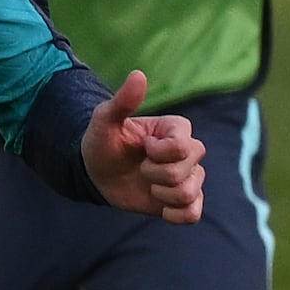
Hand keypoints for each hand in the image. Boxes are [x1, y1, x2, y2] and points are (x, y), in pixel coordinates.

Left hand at [81, 70, 208, 223]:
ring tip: (146, 186)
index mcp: (176, 129)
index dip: (158, 153)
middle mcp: (188, 152)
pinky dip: (175, 215)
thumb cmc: (102, 142)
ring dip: (161, 194)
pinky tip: (159, 208)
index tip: (141, 148)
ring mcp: (188, 177)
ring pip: (190, 193)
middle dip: (156, 174)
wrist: (95, 173)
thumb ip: (122, 101)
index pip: (183, 146)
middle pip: (188, 171)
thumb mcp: (104, 121)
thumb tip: (138, 75)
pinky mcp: (182, 200)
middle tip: (139, 168)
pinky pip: (193, 214)